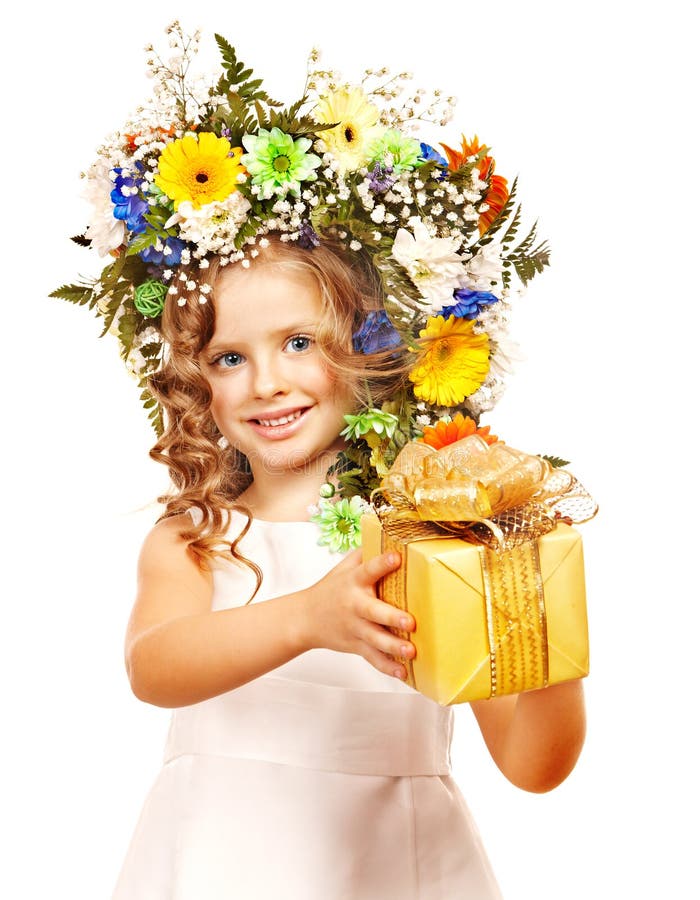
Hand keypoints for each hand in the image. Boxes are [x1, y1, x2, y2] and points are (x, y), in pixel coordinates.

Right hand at [298, 549, 415, 679]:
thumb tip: (390, 535)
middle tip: (411, 622)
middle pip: (373, 612)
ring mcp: (354, 628)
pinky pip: (372, 658)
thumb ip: (365, 553)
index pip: (368, 570)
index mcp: (353, 581)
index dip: (382, 563)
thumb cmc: (331, 589)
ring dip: (394, 646)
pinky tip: (403, 672)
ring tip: (412, 651)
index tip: (396, 558)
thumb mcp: (344, 567)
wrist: (304, 619)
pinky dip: (387, 667)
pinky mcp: (356, 645)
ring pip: (375, 639)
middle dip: (392, 617)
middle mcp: (354, 605)